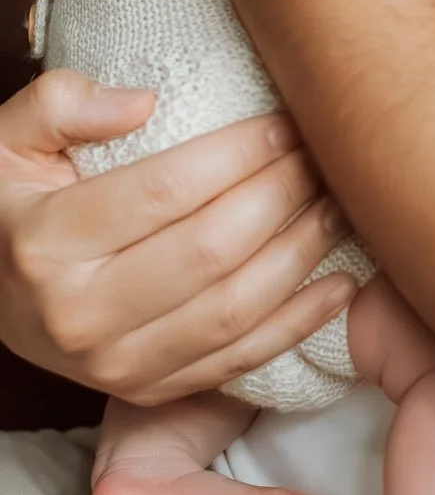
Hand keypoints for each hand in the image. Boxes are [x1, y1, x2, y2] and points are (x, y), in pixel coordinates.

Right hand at [0, 73, 356, 404]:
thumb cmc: (9, 206)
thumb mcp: (3, 142)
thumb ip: (60, 104)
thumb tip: (143, 102)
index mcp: (46, 243)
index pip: (166, 191)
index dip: (240, 153)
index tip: (286, 122)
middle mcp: (79, 314)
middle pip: (211, 250)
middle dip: (283, 195)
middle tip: (324, 155)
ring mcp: (115, 364)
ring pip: (235, 309)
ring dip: (302, 255)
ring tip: (340, 206)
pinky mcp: (146, 391)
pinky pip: (238, 361)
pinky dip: (298, 324)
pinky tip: (340, 284)